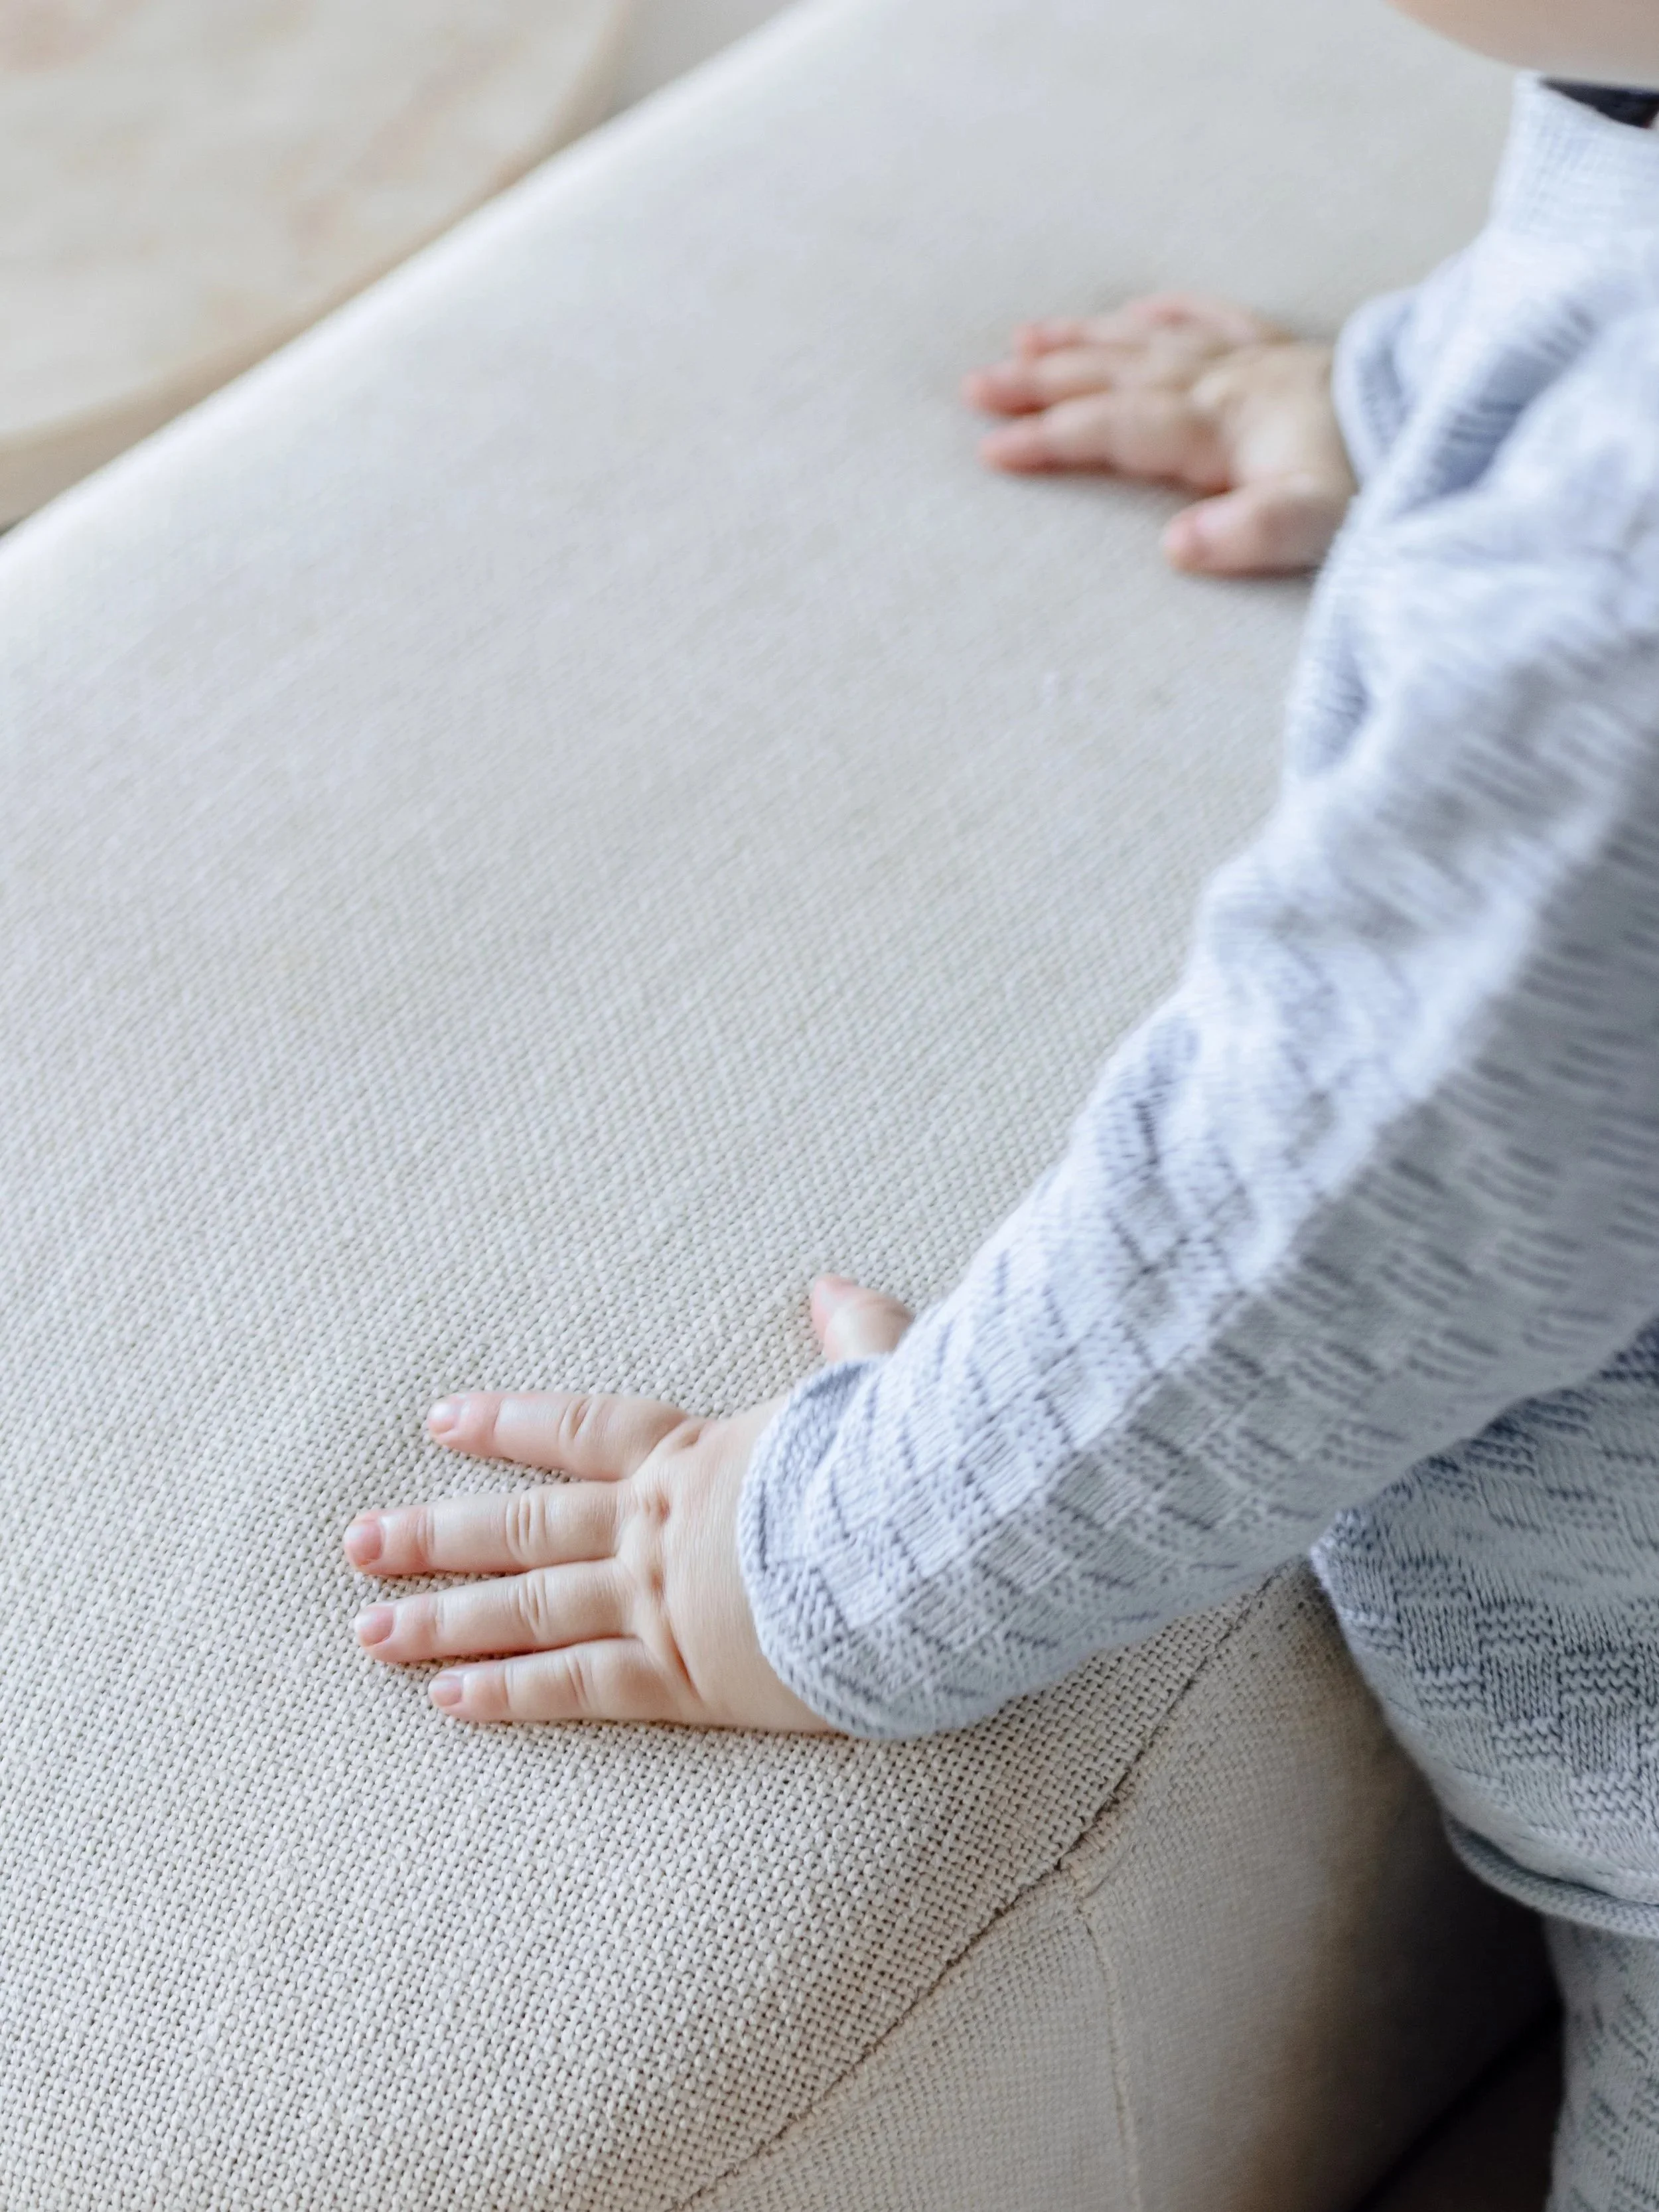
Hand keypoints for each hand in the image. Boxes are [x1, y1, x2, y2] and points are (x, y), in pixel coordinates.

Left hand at [344, 1276, 914, 1727]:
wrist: (916, 1547)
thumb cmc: (903, 1463)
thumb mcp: (880, 1378)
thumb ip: (853, 1333)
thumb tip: (830, 1286)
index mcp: (694, 1454)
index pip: (576, 1432)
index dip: (506, 1424)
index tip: (441, 1420)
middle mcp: (652, 1524)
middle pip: (521, 1526)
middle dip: (434, 1533)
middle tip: (358, 1543)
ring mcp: (657, 1600)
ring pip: (527, 1606)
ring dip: (443, 1617)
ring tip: (369, 1628)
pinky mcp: (682, 1676)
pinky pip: (575, 1686)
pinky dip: (508, 1692)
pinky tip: (446, 1699)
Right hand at [963, 292, 1355, 575]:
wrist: (1447, 420)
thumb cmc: (1378, 481)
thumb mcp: (1315, 525)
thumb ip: (1246, 536)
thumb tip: (1175, 547)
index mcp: (1219, 425)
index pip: (1114, 427)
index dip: (1049, 438)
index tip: (989, 450)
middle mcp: (1223, 381)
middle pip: (1112, 375)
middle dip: (1039, 382)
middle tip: (975, 387)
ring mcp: (1251, 360)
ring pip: (1146, 342)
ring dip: (1081, 342)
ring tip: (1022, 340)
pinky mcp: (1283, 353)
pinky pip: (1211, 319)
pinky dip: (1166, 313)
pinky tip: (1136, 311)